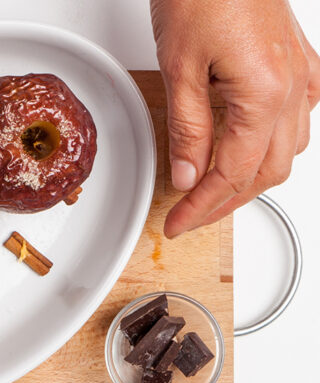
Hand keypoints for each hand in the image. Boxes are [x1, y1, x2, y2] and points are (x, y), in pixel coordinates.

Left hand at [151, 0, 319, 237]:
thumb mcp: (179, 68)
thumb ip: (187, 130)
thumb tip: (188, 176)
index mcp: (266, 94)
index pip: (232, 174)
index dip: (201, 207)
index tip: (177, 223)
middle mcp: (294, 88)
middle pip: (266, 172)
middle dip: (225, 202)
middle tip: (189, 216)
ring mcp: (301, 75)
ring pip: (285, 151)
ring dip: (249, 179)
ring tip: (212, 193)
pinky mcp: (297, 63)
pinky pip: (295, 121)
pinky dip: (268, 147)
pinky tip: (246, 150)